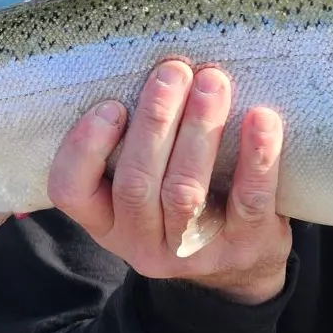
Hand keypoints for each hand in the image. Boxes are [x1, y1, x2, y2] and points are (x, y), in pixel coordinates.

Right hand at [47, 59, 290, 304]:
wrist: (242, 262)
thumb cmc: (180, 199)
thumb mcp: (141, 186)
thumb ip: (127, 145)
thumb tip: (137, 70)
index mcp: (106, 221)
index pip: (70, 191)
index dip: (84, 148)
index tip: (111, 104)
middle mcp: (140, 243)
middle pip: (136, 183)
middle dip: (155, 121)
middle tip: (173, 72)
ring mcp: (192, 252)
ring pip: (185, 192)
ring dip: (199, 130)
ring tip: (212, 82)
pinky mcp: (244, 247)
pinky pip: (249, 202)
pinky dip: (257, 157)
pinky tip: (261, 118)